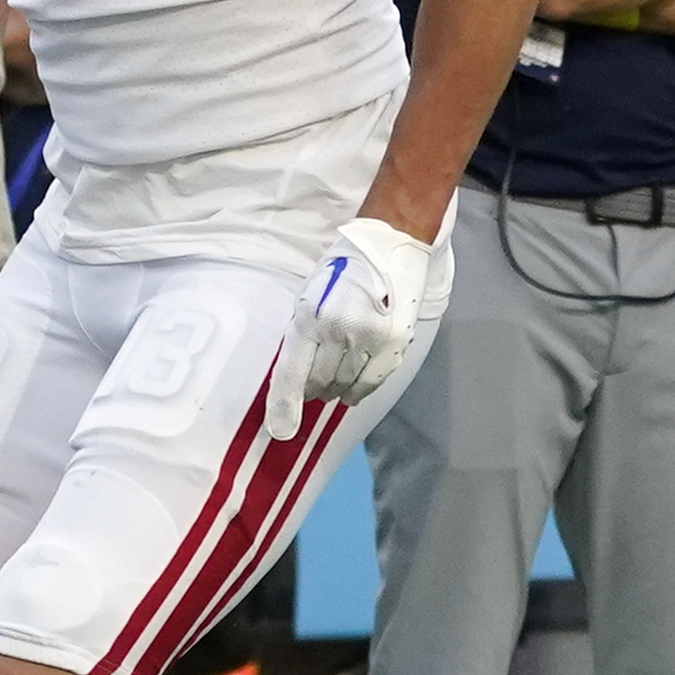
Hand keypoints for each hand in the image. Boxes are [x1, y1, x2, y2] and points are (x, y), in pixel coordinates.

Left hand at [265, 213, 450, 439]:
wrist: (391, 243)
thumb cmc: (342, 269)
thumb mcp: (309, 295)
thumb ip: (302, 335)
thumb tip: (295, 378)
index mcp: (309, 315)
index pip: (291, 372)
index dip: (284, 406)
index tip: (281, 431)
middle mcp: (338, 329)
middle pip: (319, 383)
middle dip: (312, 391)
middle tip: (312, 389)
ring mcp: (369, 337)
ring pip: (345, 385)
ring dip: (334, 390)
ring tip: (332, 383)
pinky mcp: (394, 342)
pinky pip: (371, 382)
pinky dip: (358, 390)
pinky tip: (352, 390)